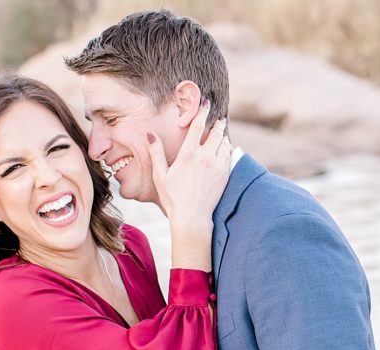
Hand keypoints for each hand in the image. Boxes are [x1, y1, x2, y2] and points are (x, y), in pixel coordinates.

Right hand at [148, 99, 230, 270]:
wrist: (192, 217)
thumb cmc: (173, 198)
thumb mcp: (160, 175)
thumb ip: (156, 153)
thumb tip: (150, 134)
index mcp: (188, 154)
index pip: (198, 126)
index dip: (203, 112)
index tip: (206, 103)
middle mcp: (205, 157)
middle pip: (216, 132)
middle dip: (218, 123)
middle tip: (218, 118)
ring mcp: (217, 166)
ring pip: (224, 143)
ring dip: (223, 135)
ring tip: (221, 132)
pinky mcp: (225, 175)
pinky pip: (229, 155)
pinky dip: (227, 148)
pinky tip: (224, 148)